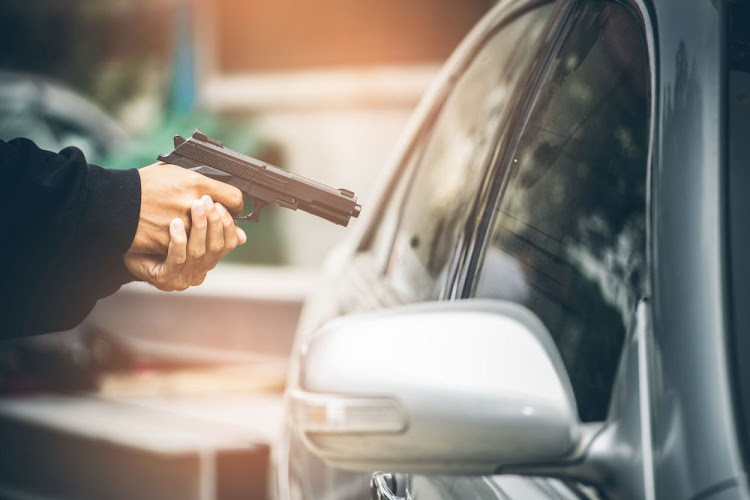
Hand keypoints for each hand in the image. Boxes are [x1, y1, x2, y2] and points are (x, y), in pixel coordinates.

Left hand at [123, 196, 247, 290]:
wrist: (121, 239)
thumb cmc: (154, 232)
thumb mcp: (187, 225)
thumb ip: (210, 227)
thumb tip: (242, 235)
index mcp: (207, 260)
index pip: (228, 244)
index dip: (228, 225)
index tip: (222, 205)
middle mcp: (198, 273)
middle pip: (216, 248)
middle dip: (214, 222)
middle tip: (208, 201)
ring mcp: (182, 278)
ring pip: (199, 253)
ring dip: (199, 227)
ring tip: (195, 206)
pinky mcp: (165, 279)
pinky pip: (177, 259)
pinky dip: (179, 240)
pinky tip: (176, 223)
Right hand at [130, 162, 243, 254]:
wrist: (114, 203)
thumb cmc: (145, 184)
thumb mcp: (174, 173)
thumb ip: (204, 184)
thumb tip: (228, 202)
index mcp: (195, 182)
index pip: (234, 197)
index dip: (235, 204)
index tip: (231, 207)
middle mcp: (191, 203)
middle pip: (222, 220)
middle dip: (221, 221)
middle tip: (216, 220)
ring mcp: (181, 224)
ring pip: (207, 237)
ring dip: (205, 235)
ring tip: (197, 230)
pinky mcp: (168, 241)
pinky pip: (188, 248)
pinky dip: (186, 245)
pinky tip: (180, 238)